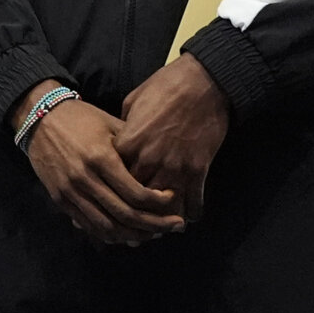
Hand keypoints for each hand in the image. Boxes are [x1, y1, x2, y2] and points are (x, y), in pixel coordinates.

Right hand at [12, 81, 183, 246]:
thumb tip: (161, 168)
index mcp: (101, 158)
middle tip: (175, 226)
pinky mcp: (60, 200)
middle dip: (155, 224)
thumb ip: (133, 149)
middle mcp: (86, 179)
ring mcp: (71, 192)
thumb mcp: (111, 125)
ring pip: (108, 227)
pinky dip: (111, 234)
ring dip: (134, 235)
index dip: (159, 203)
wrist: (40, 118)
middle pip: (125, 215)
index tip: (173, 200)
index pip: (136, 193)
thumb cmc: (81, 118)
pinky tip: (127, 233)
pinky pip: (89, 226)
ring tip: (154, 233)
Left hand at [117, 55, 228, 225]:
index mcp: (129, 142)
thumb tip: (121, 141)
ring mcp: (175, 166)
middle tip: (132, 229)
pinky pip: (194, 199)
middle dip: (133, 213)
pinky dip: (192, 211)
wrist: (204, 81)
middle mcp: (149, 159)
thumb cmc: (166, 86)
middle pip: (135, 197)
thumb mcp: (133, 101)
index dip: (111, 190)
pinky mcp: (198, 168)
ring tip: (159, 231)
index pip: (113, 176)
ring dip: (162, 220)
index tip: (109, 201)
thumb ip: (124, 126)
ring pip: (163, 205)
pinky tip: (190, 218)